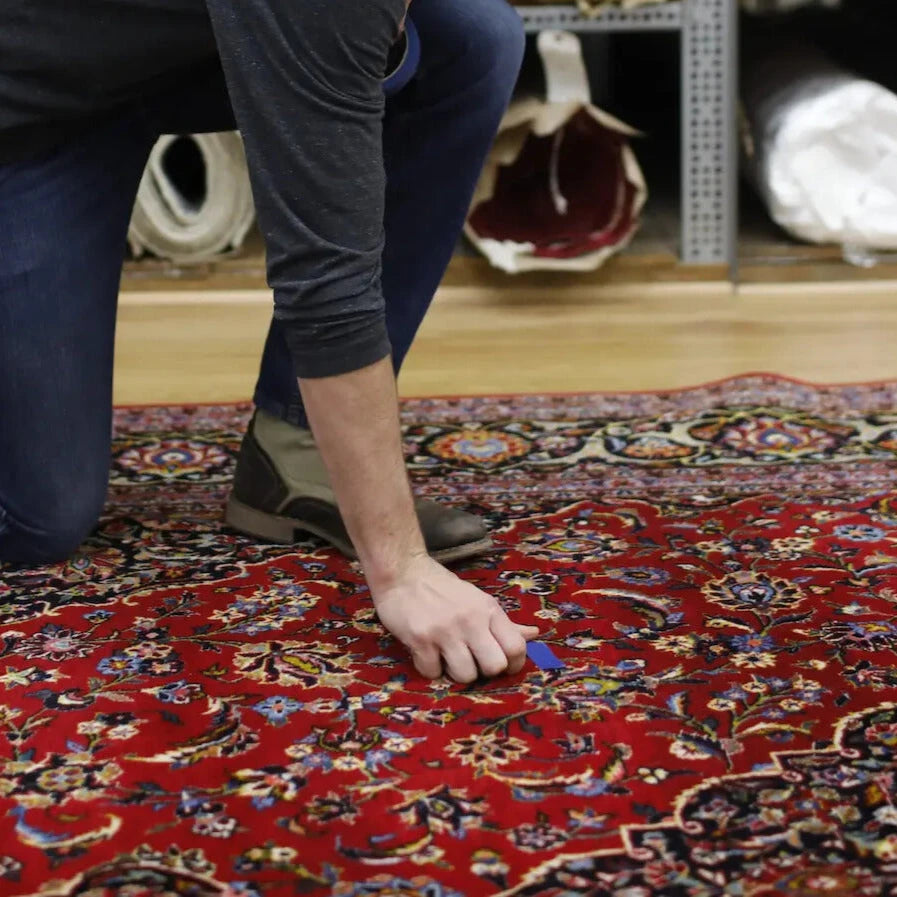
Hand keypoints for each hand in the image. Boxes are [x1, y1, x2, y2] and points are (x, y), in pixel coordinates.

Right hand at [371, 555, 539, 681]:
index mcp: (488, 610)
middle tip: (472, 662)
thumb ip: (504, 622)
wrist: (402, 571)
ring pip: (465, 675)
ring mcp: (445, 631)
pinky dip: (430, 668)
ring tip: (447, 658)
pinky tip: (427, 653)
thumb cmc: (442, 587)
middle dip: (484, 671)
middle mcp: (471, 620)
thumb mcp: (477, 600)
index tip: (502, 666)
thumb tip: (535, 635)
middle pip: (494, 666)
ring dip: (456, 673)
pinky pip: (433, 673)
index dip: (513, 665)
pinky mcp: (420, 639)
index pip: (516, 647)